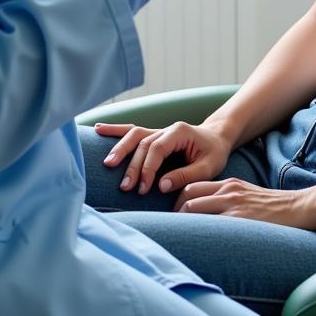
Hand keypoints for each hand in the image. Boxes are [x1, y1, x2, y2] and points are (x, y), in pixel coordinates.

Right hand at [94, 120, 234, 194]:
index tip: (143, 186)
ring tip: (107, 163)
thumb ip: (186, 175)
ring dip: (119, 148)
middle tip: (125, 187)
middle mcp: (166, 129)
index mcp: (180, 132)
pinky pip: (132, 131)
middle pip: (143, 143)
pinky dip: (115, 130)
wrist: (217, 138)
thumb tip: (161, 185)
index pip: (157, 148)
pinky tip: (98, 129)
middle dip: (132, 165)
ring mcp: (158, 131)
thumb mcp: (208, 167)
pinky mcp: (152, 136)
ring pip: (134, 135)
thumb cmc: (214, 153)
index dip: (148, 167)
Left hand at [175, 178, 315, 228]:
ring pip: (194, 207)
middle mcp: (227, 190)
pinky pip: (210, 223)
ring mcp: (232, 203)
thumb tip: (211, 213)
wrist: (297, 206)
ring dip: (181, 220)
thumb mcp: (247, 194)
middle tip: (172, 225)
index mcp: (229, 184)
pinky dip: (198, 230)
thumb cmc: (274, 206)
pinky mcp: (239, 218)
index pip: (194, 186)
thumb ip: (229, 199)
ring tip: (178, 234)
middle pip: (188, 194)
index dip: (180, 199)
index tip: (176, 213)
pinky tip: (195, 240)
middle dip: (175, 209)